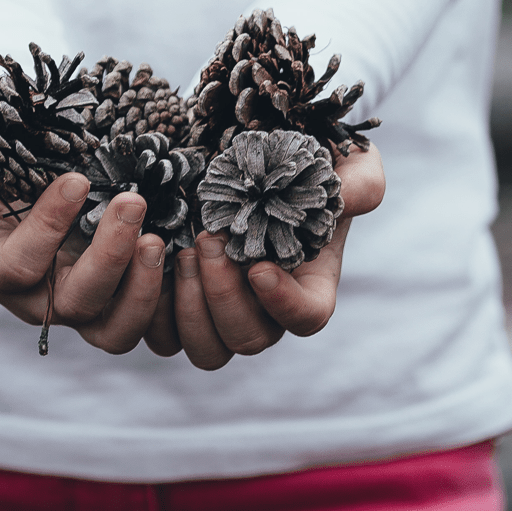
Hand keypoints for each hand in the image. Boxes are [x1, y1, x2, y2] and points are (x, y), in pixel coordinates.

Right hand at [0, 138, 165, 353]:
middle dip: (107, 256)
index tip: (77, 180)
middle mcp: (35, 300)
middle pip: (74, 304)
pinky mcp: (114, 304)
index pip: (18, 265)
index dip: (47, 227)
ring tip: (158, 238)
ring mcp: (78, 306)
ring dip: (141, 289)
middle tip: (132, 202)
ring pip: (113, 330)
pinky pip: (143, 323)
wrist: (15, 182)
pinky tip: (182, 253)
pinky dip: (164, 299)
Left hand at [144, 142, 385, 369]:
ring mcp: (220, 314)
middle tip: (208, 241)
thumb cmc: (301, 165)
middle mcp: (265, 309)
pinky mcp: (177, 309)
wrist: (246, 162)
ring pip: (206, 349)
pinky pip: (163, 335)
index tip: (259, 268)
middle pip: (249, 340)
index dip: (284, 305)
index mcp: (308, 284)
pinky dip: (154, 307)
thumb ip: (359, 181)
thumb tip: (349, 196)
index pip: (307, 318)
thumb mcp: (343, 164)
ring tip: (181, 250)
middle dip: (225, 296)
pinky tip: (152, 258)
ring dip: (191, 306)